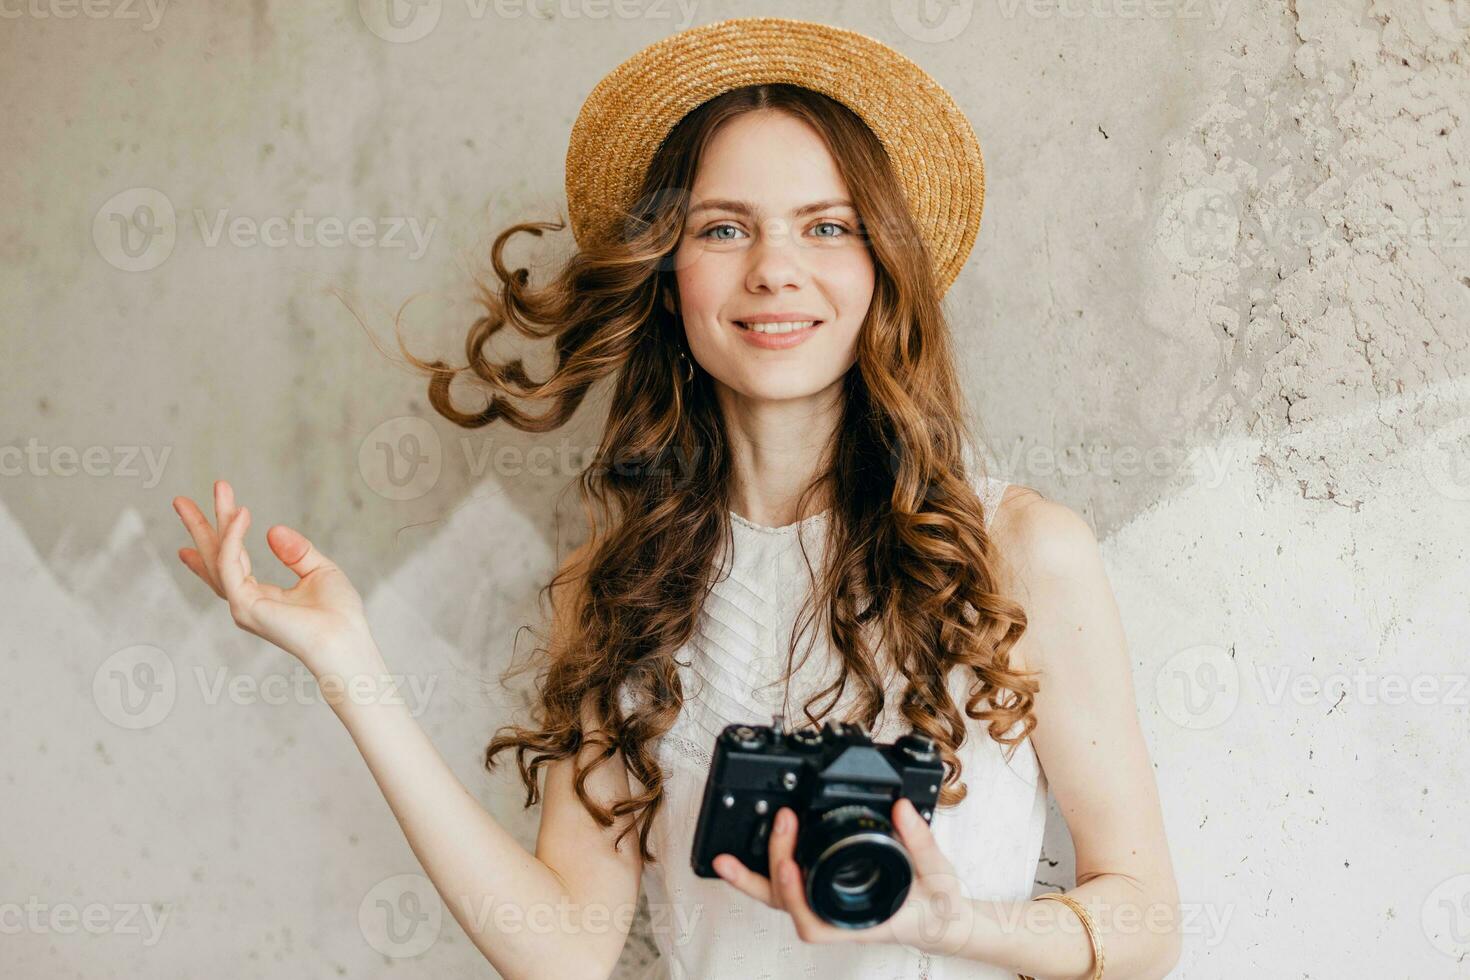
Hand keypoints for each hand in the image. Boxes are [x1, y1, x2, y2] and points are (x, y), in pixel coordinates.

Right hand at [172, 479, 373, 674]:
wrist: (345, 639)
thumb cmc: (339, 614)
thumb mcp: (319, 571)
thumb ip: (296, 552)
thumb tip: (272, 530)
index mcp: (262, 597)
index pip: (231, 566)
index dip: (216, 542)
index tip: (200, 522)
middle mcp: (246, 603)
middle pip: (214, 559)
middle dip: (199, 528)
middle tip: (180, 500)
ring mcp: (242, 606)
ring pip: (219, 556)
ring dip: (213, 521)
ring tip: (219, 488)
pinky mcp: (244, 605)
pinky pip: (230, 563)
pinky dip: (233, 536)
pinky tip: (241, 513)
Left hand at [712, 797, 976, 955]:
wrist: (942, 920)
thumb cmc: (938, 907)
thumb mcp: (939, 875)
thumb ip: (921, 841)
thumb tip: (900, 808)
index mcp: (860, 921)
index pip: (814, 923)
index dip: (795, 897)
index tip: (790, 864)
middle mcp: (837, 917)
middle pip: (784, 907)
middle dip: (760, 876)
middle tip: (771, 828)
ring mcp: (828, 905)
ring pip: (780, 897)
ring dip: (752, 877)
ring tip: (725, 857)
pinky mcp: (826, 891)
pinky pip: (790, 885)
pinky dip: (768, 871)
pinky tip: (754, 852)